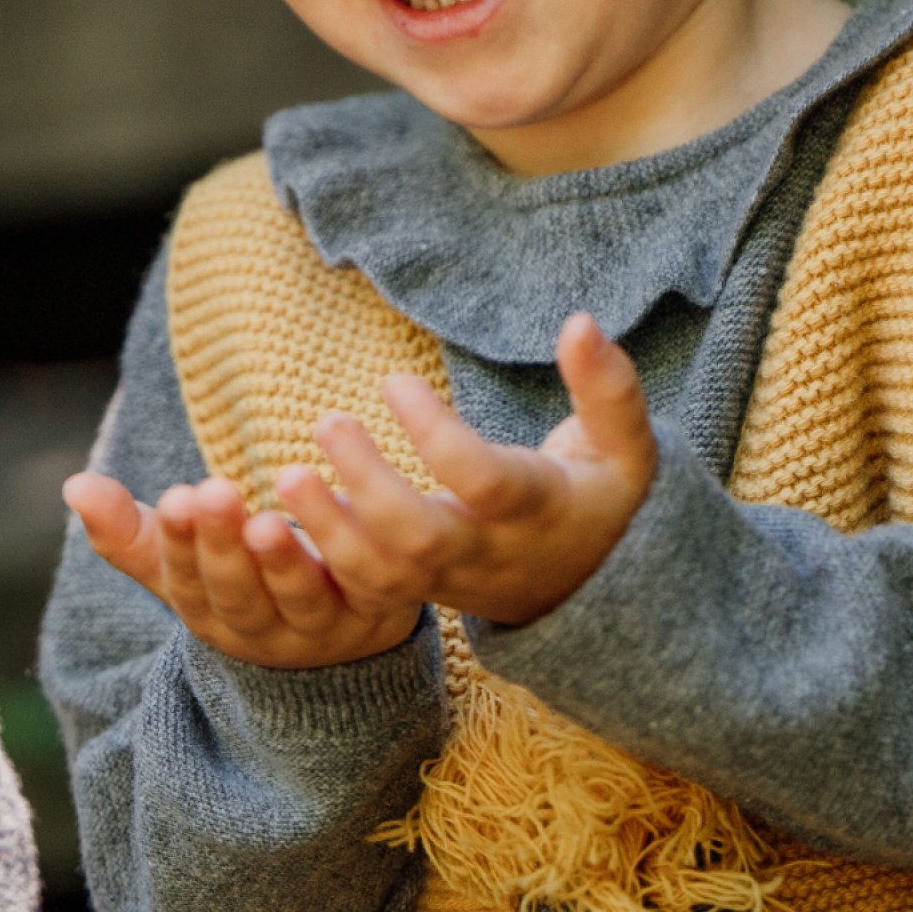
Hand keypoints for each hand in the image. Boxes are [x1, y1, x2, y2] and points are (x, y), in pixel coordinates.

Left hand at [63, 313, 656, 667]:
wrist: (590, 588)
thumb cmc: (604, 497)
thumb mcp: (625, 445)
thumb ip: (607, 386)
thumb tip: (579, 321)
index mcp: (538, 509)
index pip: (480, 479)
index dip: (434, 434)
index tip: (391, 381)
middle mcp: (489, 550)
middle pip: (420, 537)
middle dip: (366, 488)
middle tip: (324, 423)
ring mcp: (451, 578)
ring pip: (382, 574)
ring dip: (328, 530)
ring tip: (286, 475)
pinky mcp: (420, 590)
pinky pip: (364, 588)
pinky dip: (321, 557)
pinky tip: (287, 507)